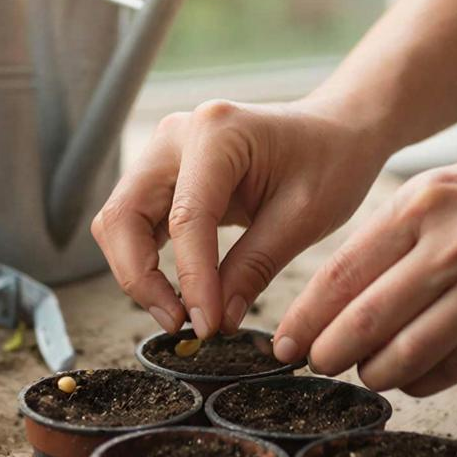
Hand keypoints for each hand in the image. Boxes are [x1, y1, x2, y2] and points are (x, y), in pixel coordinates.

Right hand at [92, 99, 387, 338]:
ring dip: (137, 272)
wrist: (337, 130)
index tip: (207, 327)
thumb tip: (217, 320)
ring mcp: (165, 151)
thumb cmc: (331, 161)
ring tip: (179, 315)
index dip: (192, 280)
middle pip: (124, 214)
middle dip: (140, 278)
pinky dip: (146, 259)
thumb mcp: (305, 218)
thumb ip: (255, 267)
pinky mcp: (164, 171)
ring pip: (119, 220)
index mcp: (217, 132)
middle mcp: (177, 135)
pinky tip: (177, 292)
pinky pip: (136, 220)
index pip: (186, 218)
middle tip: (180, 325)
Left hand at [274, 125, 456, 395]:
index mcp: (420, 206)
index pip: (342, 273)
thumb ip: (396, 232)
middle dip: (328, 353)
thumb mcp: (443, 185)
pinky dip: (424, 381)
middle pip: (366, 319)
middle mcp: (449, 247)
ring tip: (362, 374)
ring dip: (374, 373)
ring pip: (408, 353)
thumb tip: (345, 287)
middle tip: (312, 366)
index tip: (285, 340)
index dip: (306, 315)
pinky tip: (411, 379)